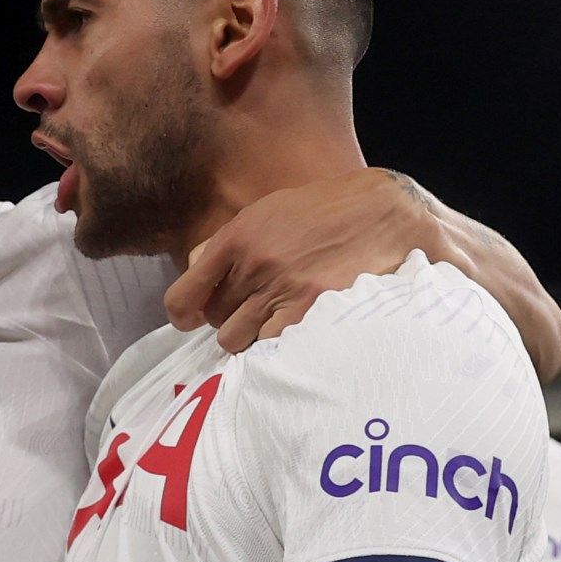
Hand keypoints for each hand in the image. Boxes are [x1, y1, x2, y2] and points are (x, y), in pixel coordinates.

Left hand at [166, 168, 434, 352]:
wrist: (378, 214)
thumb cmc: (320, 214)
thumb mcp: (264, 214)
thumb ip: (226, 245)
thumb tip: (194, 271)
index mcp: (235, 240)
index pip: (184, 295)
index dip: (182, 315)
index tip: (189, 321)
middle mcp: (253, 266)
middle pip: (215, 320)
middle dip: (227, 320)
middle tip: (251, 312)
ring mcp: (281, 290)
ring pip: (237, 340)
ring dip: (249, 337)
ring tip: (271, 323)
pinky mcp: (310, 309)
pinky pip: (270, 347)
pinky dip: (273, 347)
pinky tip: (287, 335)